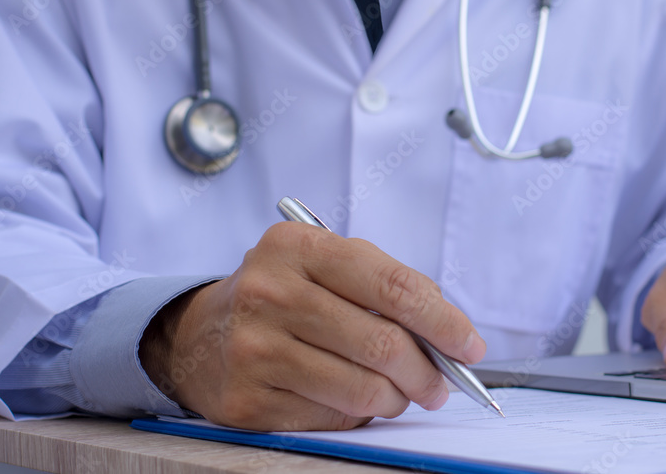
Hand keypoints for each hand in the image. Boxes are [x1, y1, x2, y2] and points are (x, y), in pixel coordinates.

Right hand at [139, 222, 486, 430]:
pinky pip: (331, 418)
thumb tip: (449, 338)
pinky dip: (357, 415)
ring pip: (362, 389)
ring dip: (397, 399)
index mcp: (298, 246)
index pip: (393, 286)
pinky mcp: (246, 399)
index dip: (443, 321)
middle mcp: (271, 291)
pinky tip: (352, 400)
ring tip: (399, 393)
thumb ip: (385, 288)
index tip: (470, 346)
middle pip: (382, 343)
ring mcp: (255, 348)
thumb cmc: (282, 295)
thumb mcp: (323, 265)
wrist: (196, 335)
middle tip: (441, 385)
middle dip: (428, 372)